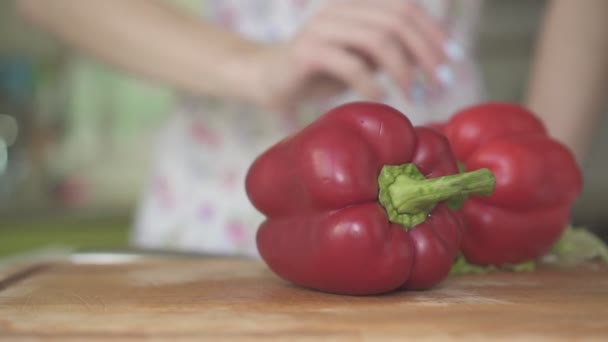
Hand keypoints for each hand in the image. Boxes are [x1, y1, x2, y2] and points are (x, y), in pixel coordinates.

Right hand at [240, 0, 462, 111]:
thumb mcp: (360, 58)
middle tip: (439, 84)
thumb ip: (388, 51)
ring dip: (403, 69)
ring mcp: (322, 28)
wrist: (267, 79)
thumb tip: (433, 59)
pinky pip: (349, 64)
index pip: (405, 8)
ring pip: (377, 39)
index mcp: (356, 6)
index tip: (453, 61)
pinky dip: (371, 83)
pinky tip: (379, 98)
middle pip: (397, 21)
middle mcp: (340, 10)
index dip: (434, 32)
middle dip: (426, 53)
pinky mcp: (306, 52)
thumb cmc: (319, 72)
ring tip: (413, 94)